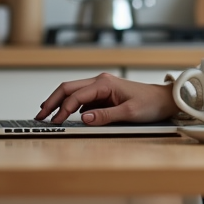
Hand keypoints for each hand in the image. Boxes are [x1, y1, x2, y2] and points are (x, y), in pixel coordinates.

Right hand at [35, 73, 179, 125]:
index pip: (76, 95)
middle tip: (39, 116)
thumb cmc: (150, 104)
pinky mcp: (103, 95)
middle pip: (68, 88)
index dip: (62, 109)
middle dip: (52, 102)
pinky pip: (82, 99)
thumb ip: (105, 116)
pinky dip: (70, 107)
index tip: (54, 122)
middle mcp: (100, 82)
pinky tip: (64, 116)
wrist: (164, 100)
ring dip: (59, 103)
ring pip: (73, 93)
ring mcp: (101, 88)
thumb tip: (83, 118)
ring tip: (48, 117)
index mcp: (104, 83)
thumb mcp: (129, 112)